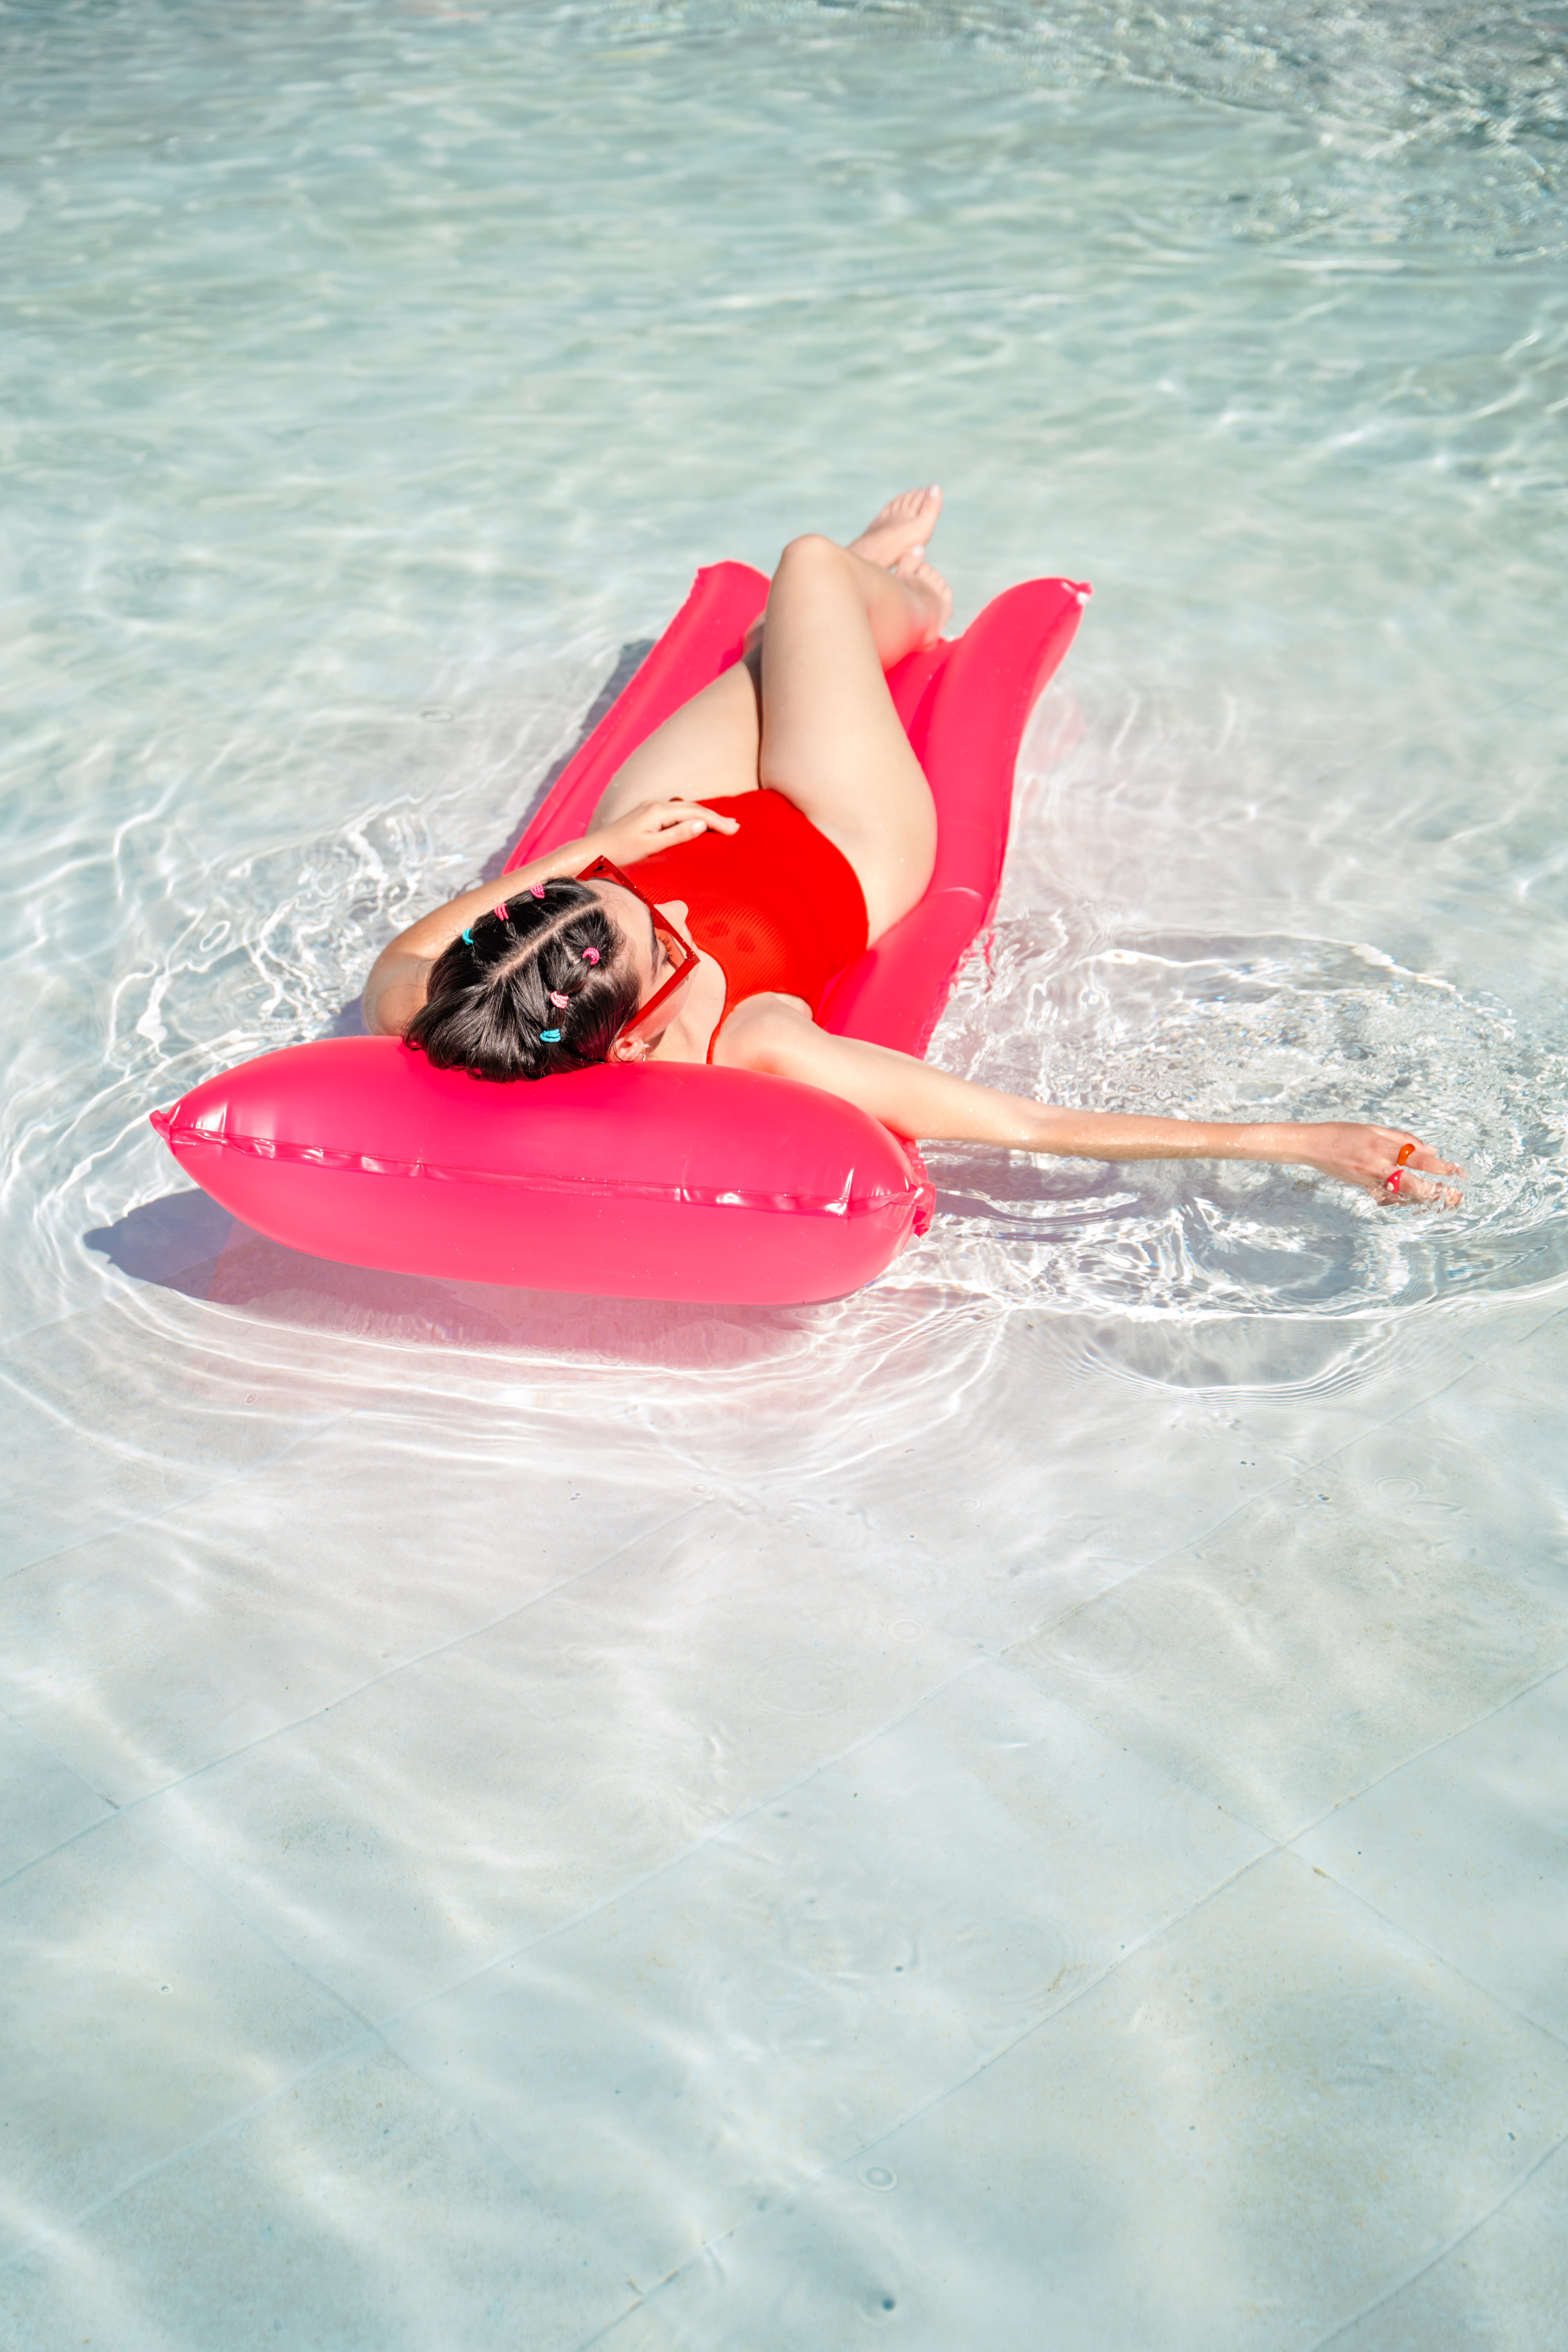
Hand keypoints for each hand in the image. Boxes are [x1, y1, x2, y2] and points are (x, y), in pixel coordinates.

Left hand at [592, 797, 739, 866]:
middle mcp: (655, 805)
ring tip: (723, 824)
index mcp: (658, 811)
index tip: (733, 830)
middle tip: (735, 826)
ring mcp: (650, 809)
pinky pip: (676, 813)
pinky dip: (691, 817)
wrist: (594, 851)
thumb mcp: (651, 846)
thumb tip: (702, 824)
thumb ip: (677, 835)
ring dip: (705, 816)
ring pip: (685, 809)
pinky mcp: (647, 816)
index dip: (716, 821)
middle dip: (715, 816)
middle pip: (692, 808)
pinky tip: (698, 823)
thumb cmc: (620, 852)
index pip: (695, 813)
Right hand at [1288, 1123, 1463, 1205]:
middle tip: (1451, 1191)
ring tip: (1438, 1196)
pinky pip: (1386, 1196)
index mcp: (1381, 1147)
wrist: (1313, 1146)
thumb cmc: (1343, 1133)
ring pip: (1402, 1194)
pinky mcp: (1363, 1187)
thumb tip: (1430, 1149)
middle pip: (1412, 1184)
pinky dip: (1400, 1198)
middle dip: (1434, 1189)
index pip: (1417, 1158)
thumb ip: (1403, 1139)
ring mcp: (1369, 1180)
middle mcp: (1377, 1166)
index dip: (1440, 1165)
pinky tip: (1410, 1197)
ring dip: (1421, 1196)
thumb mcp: (1374, 1129)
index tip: (1456, 1170)